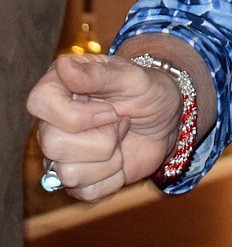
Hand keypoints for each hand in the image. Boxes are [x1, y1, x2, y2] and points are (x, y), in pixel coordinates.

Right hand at [26, 53, 182, 201]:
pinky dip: (114, 177)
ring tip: (121, 137)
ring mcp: (62, 154)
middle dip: (103, 137)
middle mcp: (53, 122)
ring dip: (110, 158)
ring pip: (69, 173)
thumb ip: (99, 74)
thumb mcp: (134, 77)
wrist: (166, 121)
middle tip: (122, 122)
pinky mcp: (76, 181)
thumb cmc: (149, 91)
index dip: (75, 114)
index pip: (39, 102)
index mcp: (61, 86)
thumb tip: (62, 65)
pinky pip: (86, 192)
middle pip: (53, 144)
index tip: (110, 110)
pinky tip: (121, 158)